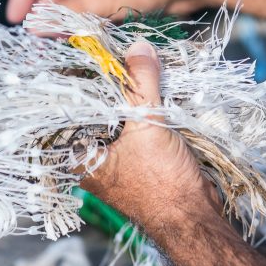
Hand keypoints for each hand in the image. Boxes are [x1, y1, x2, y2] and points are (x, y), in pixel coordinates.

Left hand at [81, 41, 216, 233]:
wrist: (196, 218)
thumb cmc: (162, 183)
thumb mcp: (149, 126)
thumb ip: (141, 84)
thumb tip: (138, 47)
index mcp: (80, 156)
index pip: (69, 108)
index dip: (76, 79)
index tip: (86, 51)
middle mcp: (93, 157)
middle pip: (95, 108)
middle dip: (108, 82)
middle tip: (115, 51)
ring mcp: (118, 158)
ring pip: (119, 114)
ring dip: (130, 92)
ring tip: (135, 61)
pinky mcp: (140, 157)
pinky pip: (137, 123)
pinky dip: (146, 105)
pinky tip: (153, 83)